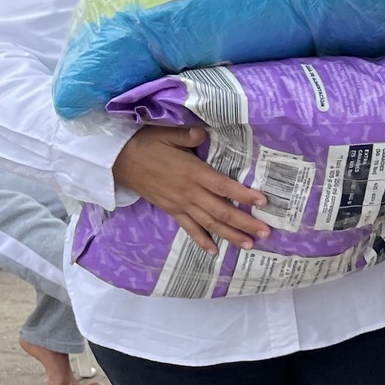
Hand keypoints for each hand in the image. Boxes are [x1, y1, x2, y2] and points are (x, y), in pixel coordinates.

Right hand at [113, 125, 270, 254]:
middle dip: (245, 223)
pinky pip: (189, 229)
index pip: (223, 186)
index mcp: (193, 172)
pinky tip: (214, 251)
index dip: (243, 195)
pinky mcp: (171, 211)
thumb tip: (204, 133)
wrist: (119, 161)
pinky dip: (202, 240)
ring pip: (209, 224)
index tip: (263, 202)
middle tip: (266, 233)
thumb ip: (189, 135)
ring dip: (230, 235)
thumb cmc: (146, 144)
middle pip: (221, 211)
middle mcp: (189, 192)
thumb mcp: (167, 133)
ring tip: (249, 244)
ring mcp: (180, 204)